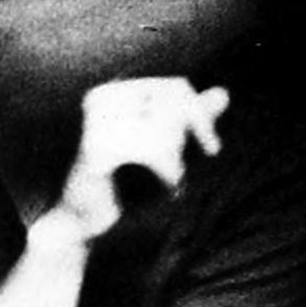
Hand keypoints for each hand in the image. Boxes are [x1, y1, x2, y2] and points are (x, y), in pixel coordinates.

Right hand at [60, 77, 228, 237]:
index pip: (174, 88)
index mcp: (115, 91)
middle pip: (171, 104)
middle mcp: (102, 98)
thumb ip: (192, 119)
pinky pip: (150, 149)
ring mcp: (95, 121)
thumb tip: (224, 94)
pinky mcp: (95, 148)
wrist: (82, 219)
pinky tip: (165, 188)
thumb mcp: (166, 147)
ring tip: (169, 181)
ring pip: (162, 127)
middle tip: (183, 173)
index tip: (212, 149)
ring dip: (174, 159)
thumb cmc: (123, 183)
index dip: (199, 116)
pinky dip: (165, 170)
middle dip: (186, 139)